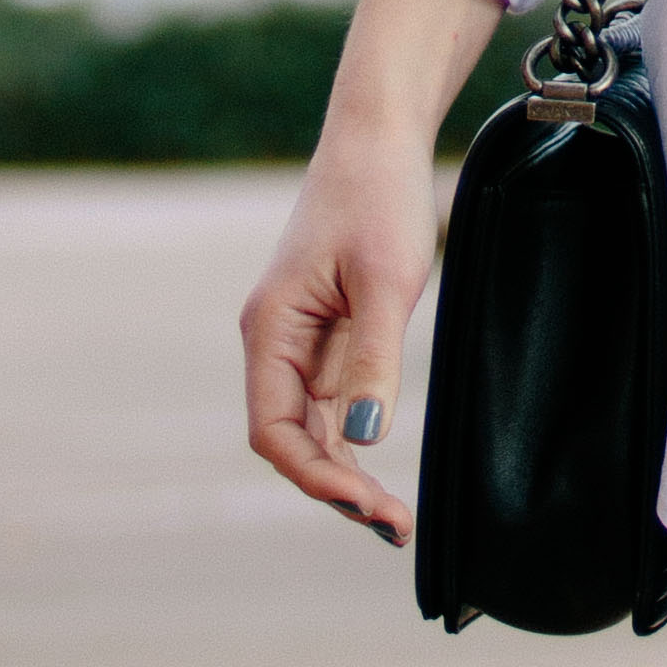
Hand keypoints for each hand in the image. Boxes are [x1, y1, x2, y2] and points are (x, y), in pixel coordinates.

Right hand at [239, 0, 503, 543]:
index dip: (317, 477)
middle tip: (396, 526)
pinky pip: (329, 404)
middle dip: (335, 488)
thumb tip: (361, 441)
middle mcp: (274, 342)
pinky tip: (380, 470)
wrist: (379, 140)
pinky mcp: (326, 335)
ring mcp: (298, 341)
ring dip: (345, 473)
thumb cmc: (378, 199)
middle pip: (290, 439)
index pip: (274, 431)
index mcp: (270, 330)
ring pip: (309, 428)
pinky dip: (352, 440)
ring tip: (394, 518)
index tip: (370, 506)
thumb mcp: (386, 282)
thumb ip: (372, 362)